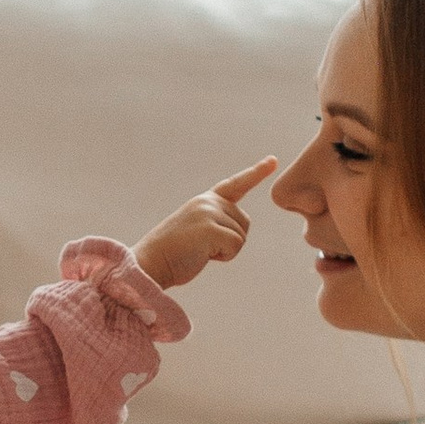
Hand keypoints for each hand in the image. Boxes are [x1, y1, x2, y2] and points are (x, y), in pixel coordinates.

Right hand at [133, 158, 277, 291]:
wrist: (150, 263)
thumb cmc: (173, 254)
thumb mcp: (197, 230)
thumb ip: (216, 222)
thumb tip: (238, 231)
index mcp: (204, 200)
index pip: (235, 184)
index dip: (256, 173)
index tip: (274, 161)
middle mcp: (208, 202)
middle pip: (244, 222)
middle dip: (230, 241)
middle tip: (202, 247)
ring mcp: (209, 213)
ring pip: (241, 236)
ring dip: (225, 250)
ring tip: (199, 250)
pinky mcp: (210, 228)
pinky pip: (236, 245)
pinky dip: (224, 257)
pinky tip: (203, 255)